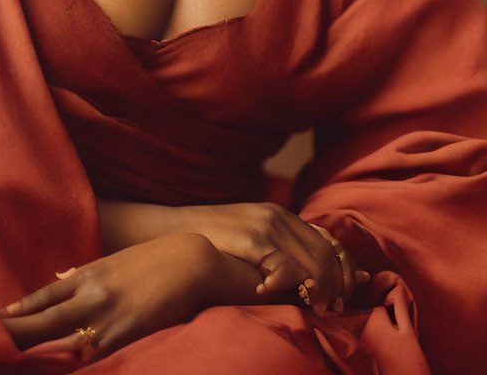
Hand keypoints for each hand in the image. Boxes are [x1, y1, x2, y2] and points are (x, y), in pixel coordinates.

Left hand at [0, 232, 216, 357]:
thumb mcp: (114, 262)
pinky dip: (74, 360)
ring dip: (38, 352)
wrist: (190, 263)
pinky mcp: (124, 336)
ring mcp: (106, 318)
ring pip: (61, 341)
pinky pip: (90, 354)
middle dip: (16, 333)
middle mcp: (91, 295)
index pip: (44, 295)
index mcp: (88, 274)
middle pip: (44, 321)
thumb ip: (85, 274)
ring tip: (10, 360)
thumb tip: (59, 276)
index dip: (19, 310)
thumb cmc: (153, 260)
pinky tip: (58, 365)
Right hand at [177, 202, 367, 313]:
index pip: (328, 240)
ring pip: (315, 263)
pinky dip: (295, 287)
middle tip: (334, 308)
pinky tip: (291, 299)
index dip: (342, 268)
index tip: (345, 294)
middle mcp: (278, 216)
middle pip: (326, 253)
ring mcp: (267, 226)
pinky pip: (289, 268)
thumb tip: (310, 283)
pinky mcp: (255, 240)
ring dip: (322, 290)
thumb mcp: (251, 239)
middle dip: (337, 284)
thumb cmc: (214, 243)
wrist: (178, 230)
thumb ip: (278, 251)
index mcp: (281, 215)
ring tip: (317, 308)